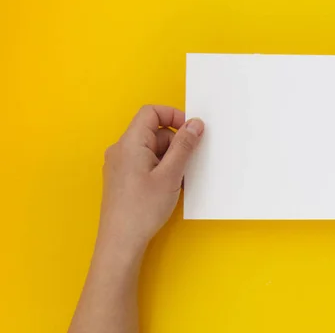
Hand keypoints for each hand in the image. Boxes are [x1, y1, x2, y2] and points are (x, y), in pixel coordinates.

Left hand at [98, 105, 203, 254]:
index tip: (191, 131)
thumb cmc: (143, 209)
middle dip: (175, 142)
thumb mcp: (171, 175)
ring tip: (178, 180)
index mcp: (130, 143)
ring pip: (151, 149)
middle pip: (153, 131)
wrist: (121, 242)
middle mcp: (121, 149)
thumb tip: (195, 123)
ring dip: (169, 158)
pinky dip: (161, 169)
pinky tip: (169, 187)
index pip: (151, 112)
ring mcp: (119, 164)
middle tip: (188, 163)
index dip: (173, 116)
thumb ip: (184, 146)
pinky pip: (145, 162)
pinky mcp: (122, 178)